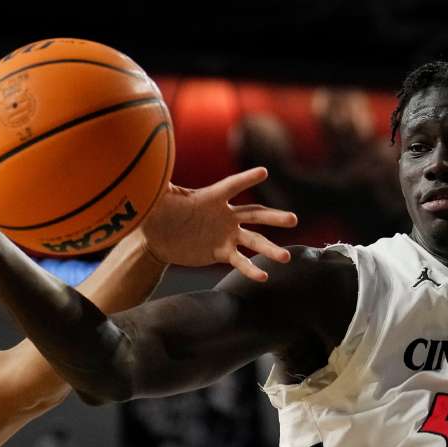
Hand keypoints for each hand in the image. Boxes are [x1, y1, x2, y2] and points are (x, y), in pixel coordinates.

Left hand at [137, 168, 297, 281]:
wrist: (158, 239)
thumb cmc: (160, 213)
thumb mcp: (159, 200)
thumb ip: (161, 187)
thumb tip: (153, 169)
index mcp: (212, 198)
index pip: (232, 186)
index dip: (246, 180)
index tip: (264, 172)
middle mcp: (225, 215)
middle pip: (254, 214)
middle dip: (273, 217)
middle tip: (293, 219)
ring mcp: (226, 235)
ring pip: (254, 241)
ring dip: (269, 249)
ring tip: (285, 258)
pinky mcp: (221, 252)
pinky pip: (240, 261)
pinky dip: (250, 269)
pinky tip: (263, 277)